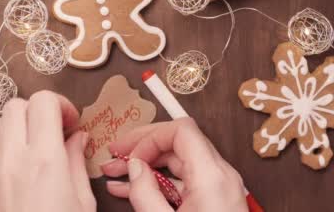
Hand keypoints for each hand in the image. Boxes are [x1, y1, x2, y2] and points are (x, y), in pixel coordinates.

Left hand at [0, 91, 95, 211]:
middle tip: (52, 130)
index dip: (60, 104)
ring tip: (31, 146)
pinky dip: (1, 147)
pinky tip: (16, 166)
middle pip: (15, 105)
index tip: (70, 122)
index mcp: (45, 160)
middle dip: (36, 111)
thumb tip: (77, 137)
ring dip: (15, 126)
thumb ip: (78, 163)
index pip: (42, 101)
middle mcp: (12, 158)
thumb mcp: (83, 203)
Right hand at [101, 118, 246, 211]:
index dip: (149, 136)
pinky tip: (128, 189)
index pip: (181, 131)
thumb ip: (145, 192)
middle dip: (142, 147)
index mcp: (212, 177)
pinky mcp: (213, 202)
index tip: (129, 154)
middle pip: (178, 144)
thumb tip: (134, 168)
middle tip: (115, 153)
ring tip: (114, 172)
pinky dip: (156, 182)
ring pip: (177, 163)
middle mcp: (220, 177)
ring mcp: (218, 189)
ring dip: (144, 165)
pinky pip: (182, 183)